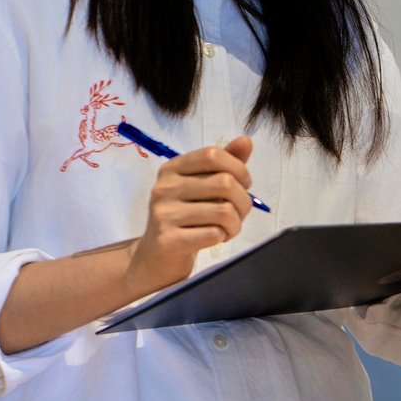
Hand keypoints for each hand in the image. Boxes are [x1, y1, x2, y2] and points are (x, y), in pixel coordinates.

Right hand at [126, 136, 255, 295]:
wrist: (154, 259)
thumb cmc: (185, 218)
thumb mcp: (203, 187)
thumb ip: (225, 164)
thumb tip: (245, 140)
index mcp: (172, 169)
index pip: (213, 154)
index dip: (238, 168)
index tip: (244, 184)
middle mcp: (164, 188)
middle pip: (224, 183)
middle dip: (243, 201)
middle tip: (239, 213)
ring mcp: (164, 214)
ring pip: (224, 211)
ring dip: (236, 223)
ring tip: (228, 228)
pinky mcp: (168, 240)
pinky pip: (214, 233)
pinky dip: (223, 237)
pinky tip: (216, 238)